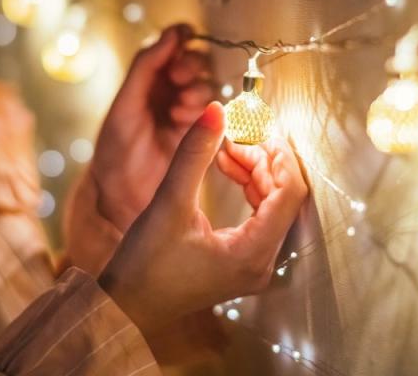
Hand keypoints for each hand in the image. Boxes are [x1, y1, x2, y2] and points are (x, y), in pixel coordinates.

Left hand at [89, 24, 214, 231]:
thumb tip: (170, 34)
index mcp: (144, 80)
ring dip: (195, 89)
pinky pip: (212, 109)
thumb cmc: (116, 152)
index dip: (179, 37)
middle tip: (178, 77)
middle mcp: (166, 92)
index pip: (168, 47)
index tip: (184, 34)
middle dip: (189, 64)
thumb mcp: (125, 104)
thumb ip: (146, 67)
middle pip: (192, 62)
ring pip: (204, 84)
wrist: (123, 198)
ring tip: (179, 107)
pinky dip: (203, 108)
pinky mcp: (199, 132)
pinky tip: (184, 118)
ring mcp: (184, 112)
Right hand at [98, 102, 308, 337]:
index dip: (279, 154)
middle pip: (285, 197)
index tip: (260, 128)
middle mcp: (261, 263)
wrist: (126, 306)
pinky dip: (248, 187)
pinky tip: (226, 167)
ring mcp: (254, 264)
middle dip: (264, 159)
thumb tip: (217, 110)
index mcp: (252, 253)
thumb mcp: (169, 202)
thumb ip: (194, 154)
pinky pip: (260, 215)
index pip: (290, 193)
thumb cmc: (144, 264)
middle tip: (237, 133)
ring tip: (227, 147)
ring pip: (273, 204)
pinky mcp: (242, 261)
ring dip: (256, 171)